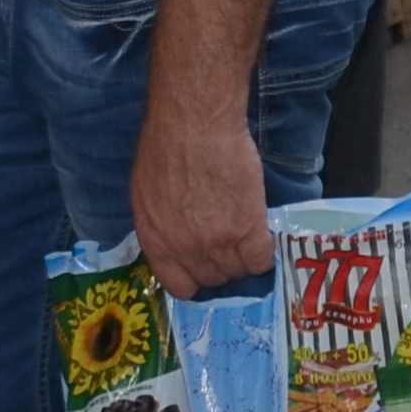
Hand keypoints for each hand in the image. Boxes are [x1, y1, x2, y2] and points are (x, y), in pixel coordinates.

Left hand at [132, 97, 275, 297]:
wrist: (194, 126)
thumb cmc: (163, 148)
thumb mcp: (146, 194)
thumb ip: (161, 224)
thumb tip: (176, 235)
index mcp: (157, 242)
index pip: (179, 285)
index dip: (195, 278)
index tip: (205, 266)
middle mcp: (186, 250)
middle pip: (213, 279)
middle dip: (222, 266)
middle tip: (230, 246)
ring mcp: (218, 242)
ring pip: (238, 271)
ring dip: (244, 260)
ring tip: (248, 240)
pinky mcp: (248, 227)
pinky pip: (261, 259)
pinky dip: (265, 254)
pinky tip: (263, 238)